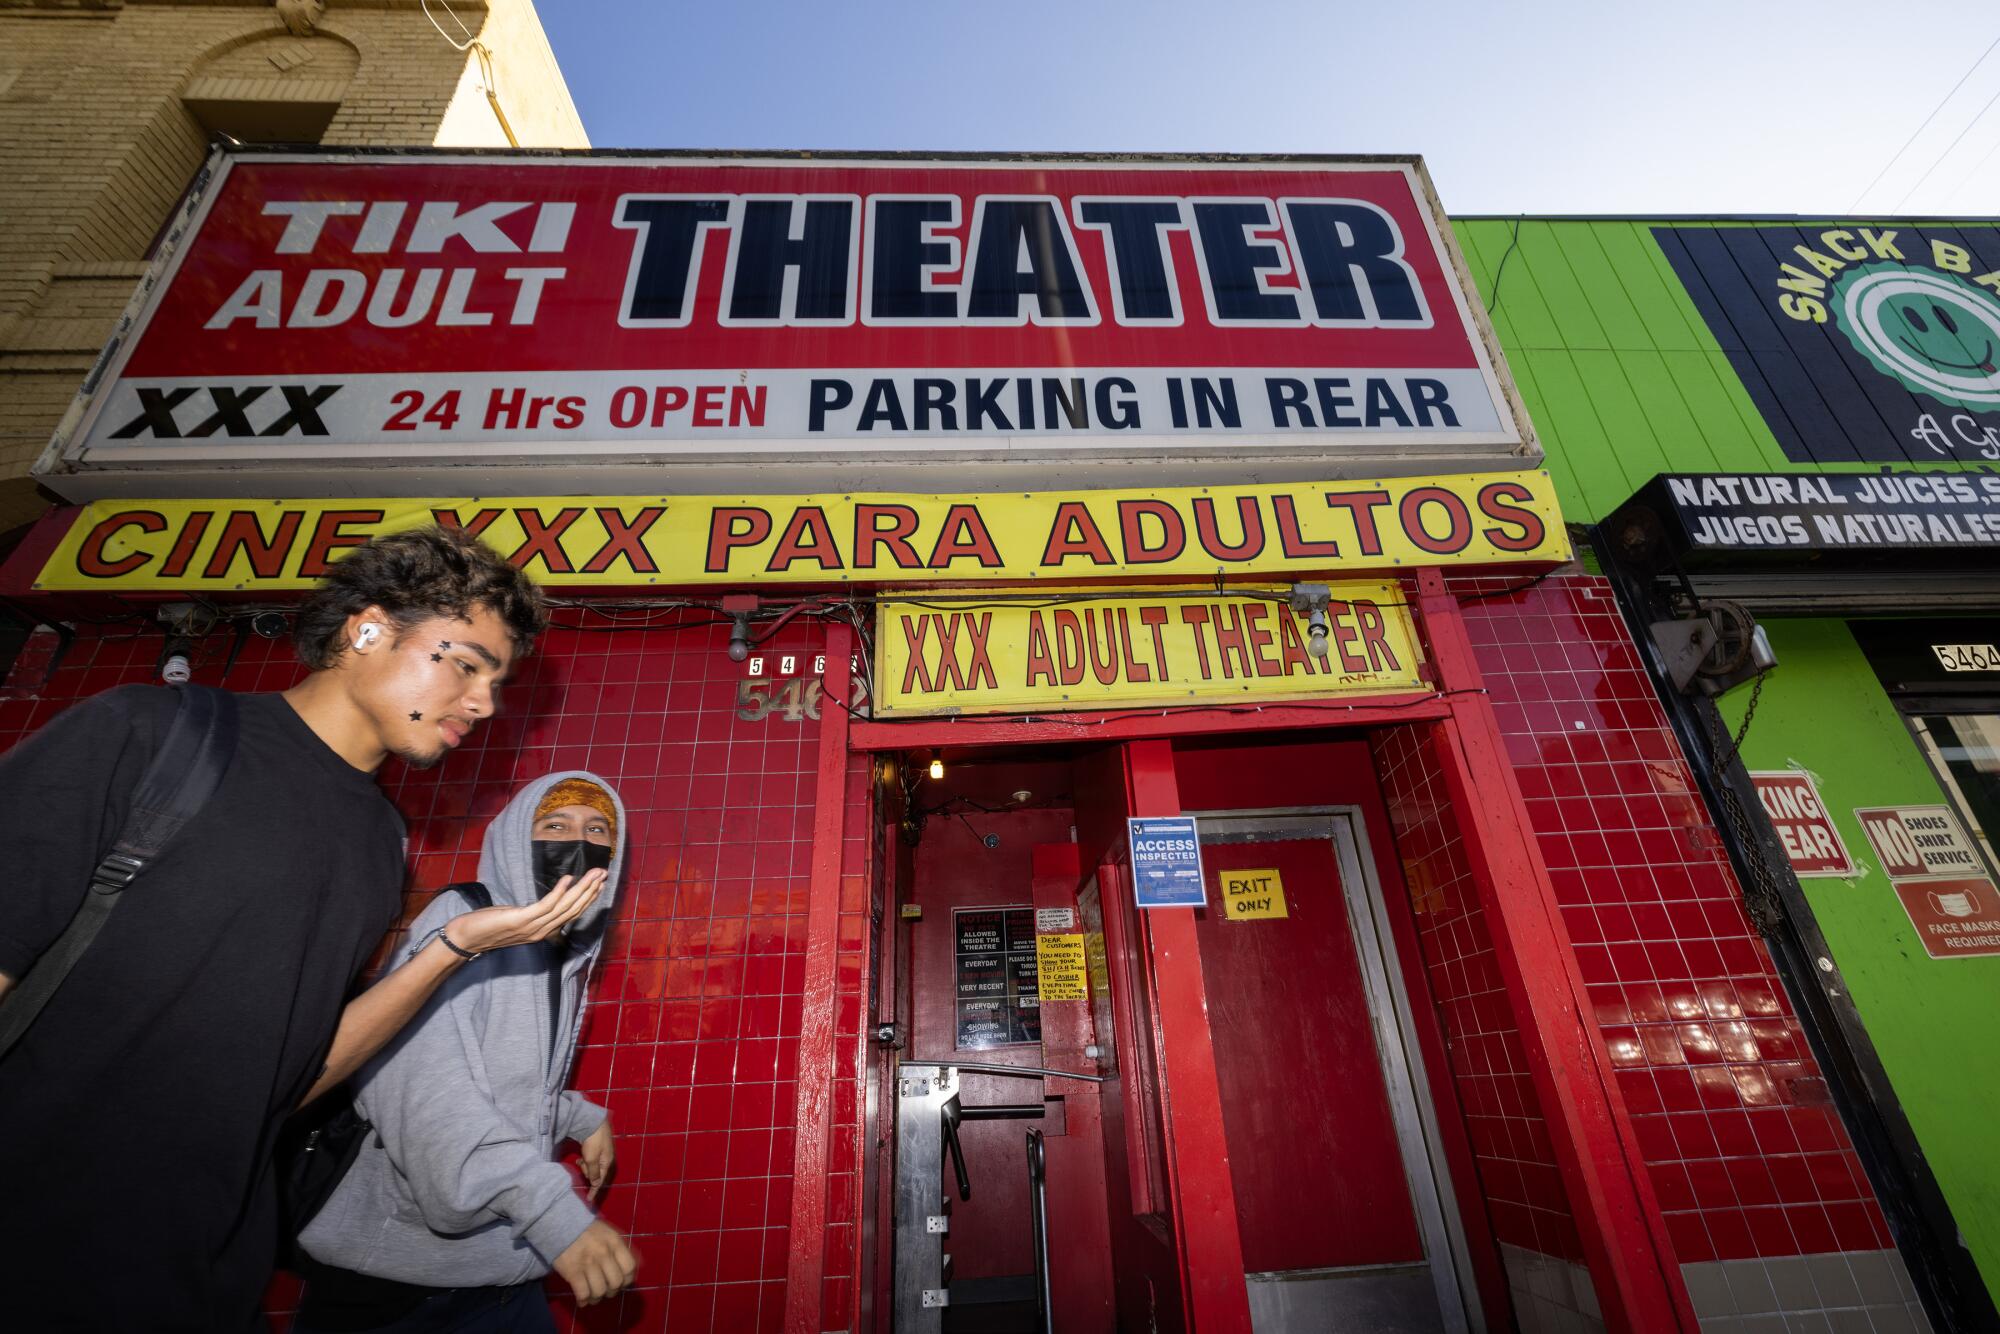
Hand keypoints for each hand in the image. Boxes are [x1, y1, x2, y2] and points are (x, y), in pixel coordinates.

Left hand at [444, 869, 606, 954]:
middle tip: (603, 873)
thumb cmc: (488, 927)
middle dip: (591, 890)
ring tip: (594, 873)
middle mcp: (542, 931)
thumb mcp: (516, 919)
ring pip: (565, 907)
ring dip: (582, 889)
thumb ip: (533, 914)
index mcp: (543, 931)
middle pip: (574, 909)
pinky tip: (568, 878)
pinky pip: (546, 905)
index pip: (572, 914)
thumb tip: (544, 904)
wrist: (465, 939)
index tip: (600, 883)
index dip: (588, 898)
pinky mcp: (521, 920)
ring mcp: (533, 927)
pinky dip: (559, 891)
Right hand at [553, 1219, 636, 1306]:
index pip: (629, 1268)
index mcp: (615, 1242)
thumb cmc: (587, 1231)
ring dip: (597, 1298)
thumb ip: (621, 1248)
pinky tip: (582, 1300)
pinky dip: (584, 1300)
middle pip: (616, 1283)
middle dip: (612, 1291)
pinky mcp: (573, 1272)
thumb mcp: (609, 1233)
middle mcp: (604, 1253)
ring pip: (600, 1291)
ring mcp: (588, 1263)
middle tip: (606, 1290)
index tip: (621, 1283)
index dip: (627, 1280)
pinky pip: (583, 1293)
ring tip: (594, 1296)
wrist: (561, 1225)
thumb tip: (635, 1266)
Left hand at [580, 1118, 615, 1202]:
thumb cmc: (593, 1141)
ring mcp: (602, 1152)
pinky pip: (591, 1158)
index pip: (600, 1180)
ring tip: (579, 1159)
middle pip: (596, 1172)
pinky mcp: (598, 1146)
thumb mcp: (591, 1159)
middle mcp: (606, 1158)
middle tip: (580, 1164)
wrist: (593, 1121)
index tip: (588, 1200)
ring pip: (592, 1165)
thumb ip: (593, 1172)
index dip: (594, 1190)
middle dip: (587, 1172)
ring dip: (585, 1165)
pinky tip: (580, 1156)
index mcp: (607, 1162)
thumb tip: (596, 1183)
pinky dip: (585, 1159)